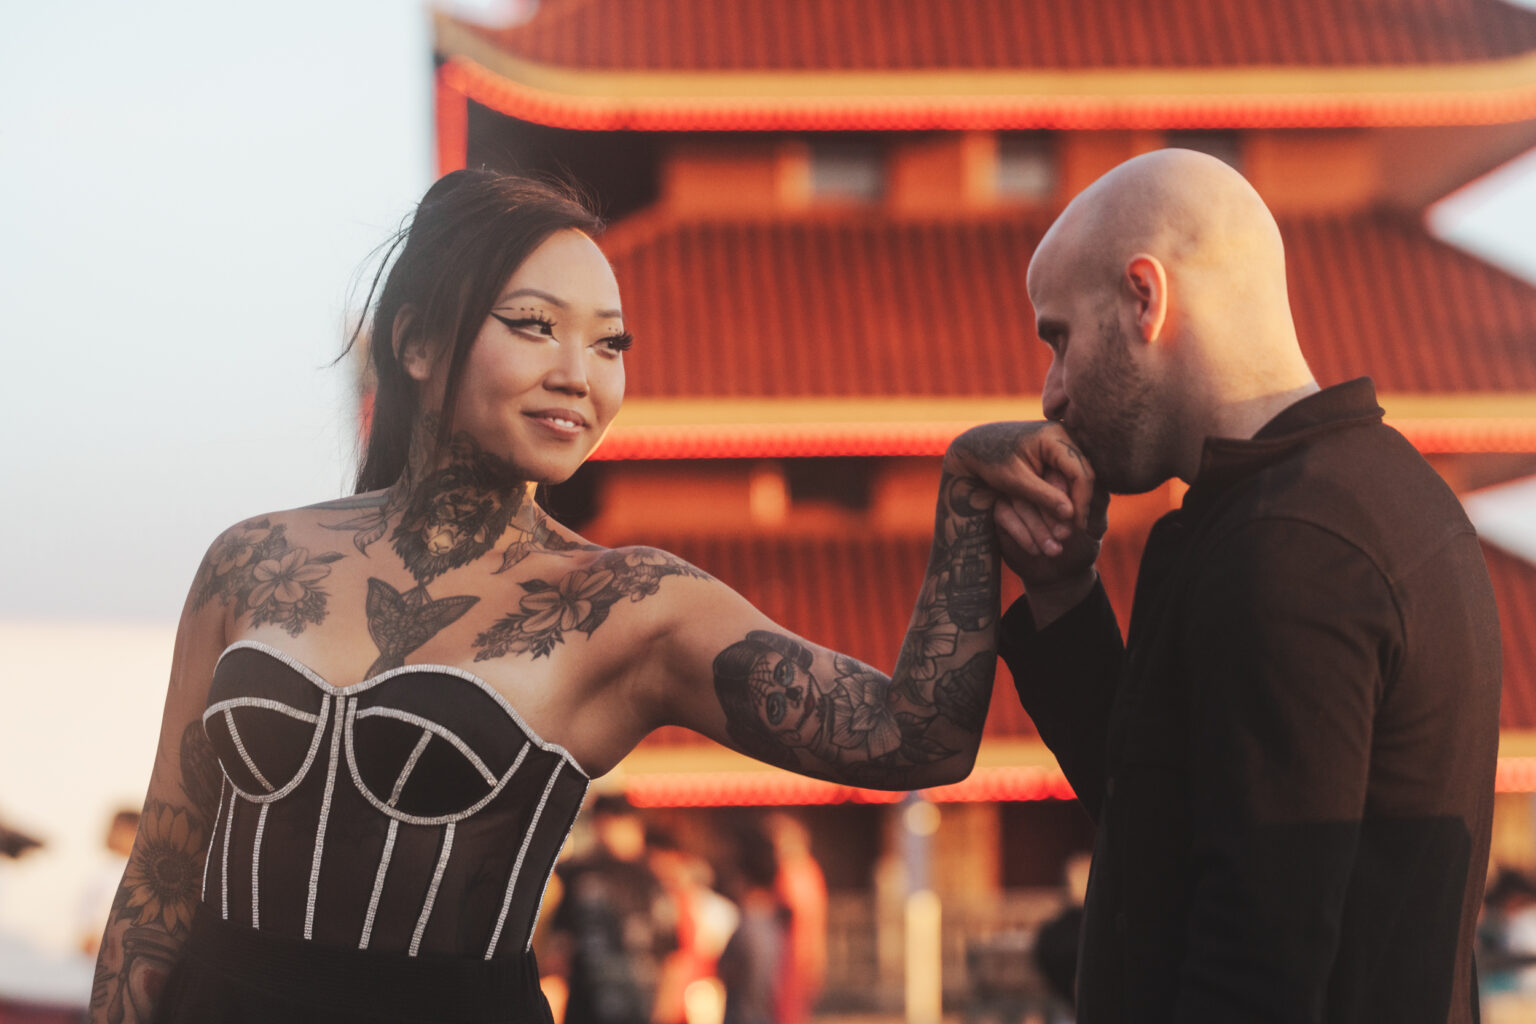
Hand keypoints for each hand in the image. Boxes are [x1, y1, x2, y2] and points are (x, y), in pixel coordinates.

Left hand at [944, 421, 1095, 549]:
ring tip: (1075, 525)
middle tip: (1081, 529)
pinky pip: (1069, 475)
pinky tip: (1066, 513)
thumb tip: (1071, 514)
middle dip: (1082, 503)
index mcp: (1054, 436)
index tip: (1078, 526)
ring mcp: (1061, 443)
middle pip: (1084, 474)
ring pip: (1078, 477)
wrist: (976, 447)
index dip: (1082, 502)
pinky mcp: (1056, 453)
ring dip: (1076, 501)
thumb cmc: (991, 461)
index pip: (1080, 473)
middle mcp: (1063, 436)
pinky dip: (1067, 495)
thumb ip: (1044, 496)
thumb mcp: (1015, 481)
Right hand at [996, 472, 1108, 585]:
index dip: (1066, 493)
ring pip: (1020, 500)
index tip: (1074, 516)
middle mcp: (1036, 481)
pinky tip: (1036, 550)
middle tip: (1065, 535)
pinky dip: (1022, 534)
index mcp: (1062, 477)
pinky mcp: (1000, 511)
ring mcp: (1015, 494)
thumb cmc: (1081, 543)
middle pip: (1037, 484)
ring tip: (1054, 550)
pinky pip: (1005, 515)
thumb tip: (1088, 486)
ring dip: (1038, 528)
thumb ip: (1095, 503)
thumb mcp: (1096, 524)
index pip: (1060, 472)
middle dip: (1052, 513)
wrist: (1060, 573)